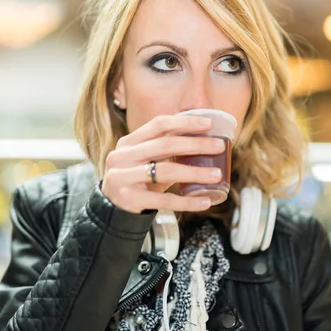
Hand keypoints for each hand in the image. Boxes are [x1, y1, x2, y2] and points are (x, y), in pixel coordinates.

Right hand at [101, 115, 225, 213]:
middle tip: (219, 146)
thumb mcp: (145, 159)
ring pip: (166, 172)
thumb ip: (165, 149)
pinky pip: (164, 200)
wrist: (111, 208)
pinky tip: (205, 201)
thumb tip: (206, 139)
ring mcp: (124, 177)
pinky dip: (187, 202)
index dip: (185, 122)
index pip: (158, 125)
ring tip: (217, 175)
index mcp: (128, 142)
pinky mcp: (130, 199)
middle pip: (165, 145)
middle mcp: (123, 156)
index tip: (209, 124)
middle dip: (196, 144)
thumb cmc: (136, 179)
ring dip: (196, 173)